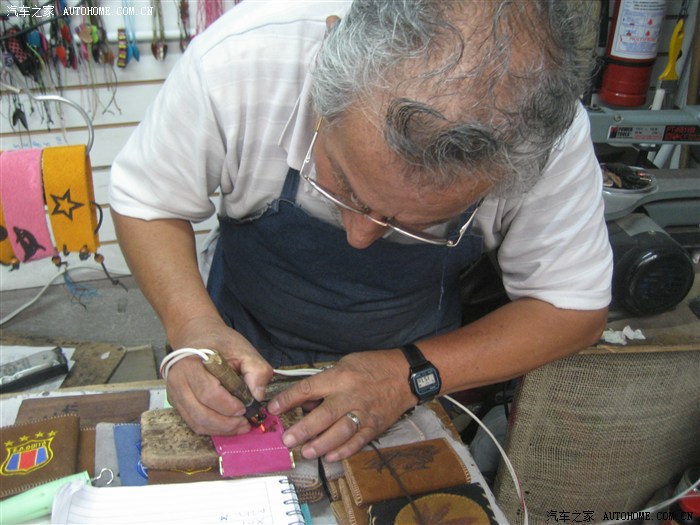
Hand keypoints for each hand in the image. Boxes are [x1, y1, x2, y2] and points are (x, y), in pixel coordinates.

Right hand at [165, 316, 272, 434]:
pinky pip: (193, 423)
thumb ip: (256, 369)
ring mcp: (175, 394)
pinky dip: (212, 429)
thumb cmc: (220, 343)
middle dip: (226, 423)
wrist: (196, 335)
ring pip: (196, 422)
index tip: (245, 407)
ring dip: (220, 429)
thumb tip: (258, 396)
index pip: (208, 392)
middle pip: (200, 412)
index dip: (228, 405)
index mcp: (191, 364)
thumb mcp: (243, 349)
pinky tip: (228, 425)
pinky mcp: (177, 403)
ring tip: (240, 426)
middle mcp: (177, 381)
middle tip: (245, 423)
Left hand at [267, 350, 413, 461]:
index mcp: (340, 377)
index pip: (309, 388)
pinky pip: (358, 441)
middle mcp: (351, 395)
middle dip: (303, 429)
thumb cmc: (372, 366)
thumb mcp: (344, 364)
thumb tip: (305, 403)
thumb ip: (324, 383)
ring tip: (306, 451)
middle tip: (287, 440)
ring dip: (322, 444)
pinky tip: (330, 457)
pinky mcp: (375, 426)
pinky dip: (344, 451)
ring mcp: (364, 412)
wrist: (404, 374)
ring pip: (340, 432)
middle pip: (324, 415)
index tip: (273, 408)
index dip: (288, 399)